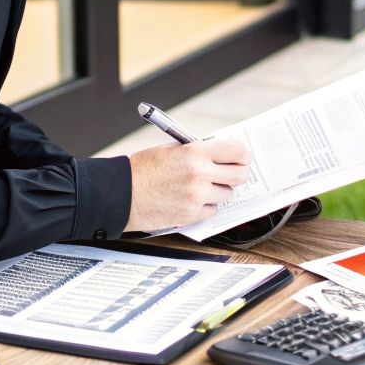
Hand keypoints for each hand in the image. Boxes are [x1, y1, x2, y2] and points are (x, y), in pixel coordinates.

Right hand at [125, 139, 250, 231]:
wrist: (121, 194)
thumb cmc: (143, 169)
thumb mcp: (172, 149)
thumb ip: (199, 151)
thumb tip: (222, 154)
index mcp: (195, 152)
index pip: (238, 151)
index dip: (242, 155)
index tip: (241, 158)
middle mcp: (199, 174)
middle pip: (240, 175)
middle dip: (236, 174)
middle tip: (228, 174)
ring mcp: (197, 196)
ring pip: (226, 194)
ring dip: (217, 191)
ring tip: (197, 187)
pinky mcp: (191, 215)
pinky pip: (211, 210)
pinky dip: (204, 206)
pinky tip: (188, 200)